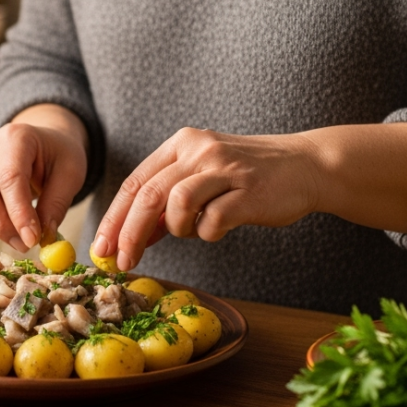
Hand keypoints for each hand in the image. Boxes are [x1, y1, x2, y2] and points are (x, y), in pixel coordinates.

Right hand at [0, 104, 87, 251]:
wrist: (43, 142)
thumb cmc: (57, 155)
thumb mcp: (71, 172)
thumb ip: (57, 203)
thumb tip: (43, 235)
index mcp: (16, 137)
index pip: (10, 178)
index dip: (19, 214)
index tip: (32, 240)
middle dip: (0, 225)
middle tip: (24, 244)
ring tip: (7, 232)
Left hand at [92, 128, 324, 271]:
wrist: (305, 166)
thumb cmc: (248, 177)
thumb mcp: (203, 177)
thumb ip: (169, 200)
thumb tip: (134, 234)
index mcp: (182, 143)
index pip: (134, 181)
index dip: (114, 218)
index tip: (101, 248)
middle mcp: (199, 150)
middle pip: (148, 195)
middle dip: (128, 233)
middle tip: (122, 263)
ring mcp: (225, 168)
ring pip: (177, 204)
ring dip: (177, 229)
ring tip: (193, 230)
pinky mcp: (248, 191)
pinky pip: (212, 221)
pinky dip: (208, 233)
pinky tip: (219, 227)